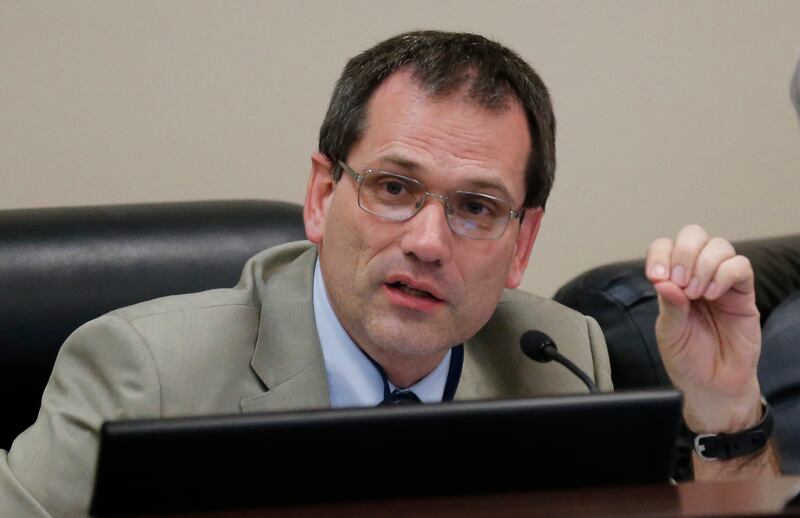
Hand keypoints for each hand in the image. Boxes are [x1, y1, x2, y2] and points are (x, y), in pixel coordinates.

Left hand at [646, 225, 761, 433]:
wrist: (714, 385)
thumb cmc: (688, 359)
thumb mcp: (670, 334)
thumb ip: (669, 307)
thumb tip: (664, 282)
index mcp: (672, 282)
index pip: (665, 247)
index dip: (660, 254)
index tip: (657, 277)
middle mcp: (696, 275)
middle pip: (693, 235)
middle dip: (683, 253)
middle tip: (679, 283)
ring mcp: (721, 282)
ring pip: (718, 246)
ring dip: (703, 265)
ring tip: (696, 294)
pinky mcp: (743, 293)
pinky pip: (740, 267)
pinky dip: (724, 274)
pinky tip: (713, 294)